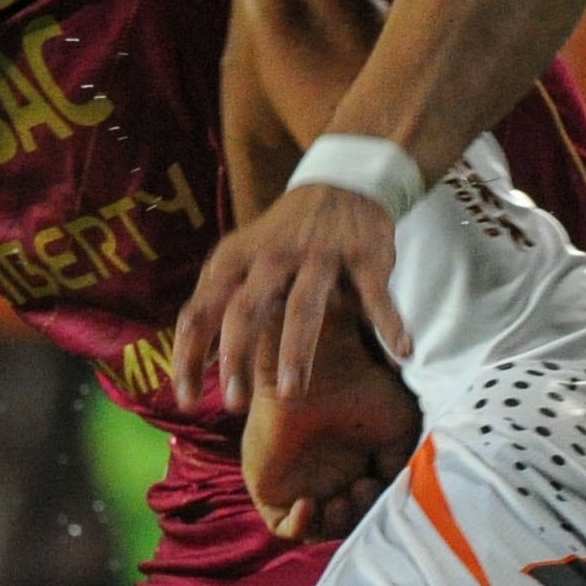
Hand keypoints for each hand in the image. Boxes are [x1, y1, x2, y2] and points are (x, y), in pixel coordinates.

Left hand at [181, 178, 409, 412]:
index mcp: (235, 260)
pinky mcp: (364, 255)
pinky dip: (389, 323)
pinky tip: (401, 353)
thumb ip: (220, 306)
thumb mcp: (243, 260)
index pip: (201, 311)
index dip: (189, 355)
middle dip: (236, 356)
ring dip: (295, 351)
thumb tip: (197, 364)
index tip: (184, 399)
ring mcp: (319, 256)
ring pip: (303, 306)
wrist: (342, 182)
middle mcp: (272, 256)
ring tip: (291, 392)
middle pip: (246, 309)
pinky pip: (375, 295)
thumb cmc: (285, 239)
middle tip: (234, 403)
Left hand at [243, 324, 420, 542]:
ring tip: (342, 499)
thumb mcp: (399, 432)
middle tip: (362, 488)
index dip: (376, 508)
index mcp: (356, 468)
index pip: (366, 509)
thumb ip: (401, 469)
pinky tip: (311, 504)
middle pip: (344, 524)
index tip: (378, 480)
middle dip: (356, 518)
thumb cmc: (363, 388)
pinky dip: (299, 526)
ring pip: (317, 530)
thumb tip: (396, 497)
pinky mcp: (268, 486)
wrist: (319, 367)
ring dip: (334, 524)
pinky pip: (282, 526)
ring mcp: (298, 485)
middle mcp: (326, 478)